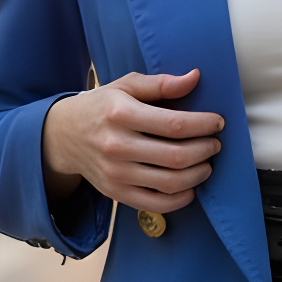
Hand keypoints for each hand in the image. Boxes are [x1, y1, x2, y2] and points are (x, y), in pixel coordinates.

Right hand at [40, 69, 223, 212]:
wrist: (63, 136)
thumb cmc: (101, 106)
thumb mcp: (126, 86)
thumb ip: (161, 83)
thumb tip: (194, 77)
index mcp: (121, 114)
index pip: (174, 125)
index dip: (203, 125)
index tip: (217, 122)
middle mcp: (117, 146)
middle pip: (176, 156)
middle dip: (205, 150)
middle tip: (215, 144)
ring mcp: (116, 173)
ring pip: (170, 182)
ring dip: (198, 174)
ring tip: (206, 163)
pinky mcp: (115, 192)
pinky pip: (156, 204)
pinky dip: (180, 199)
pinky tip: (190, 187)